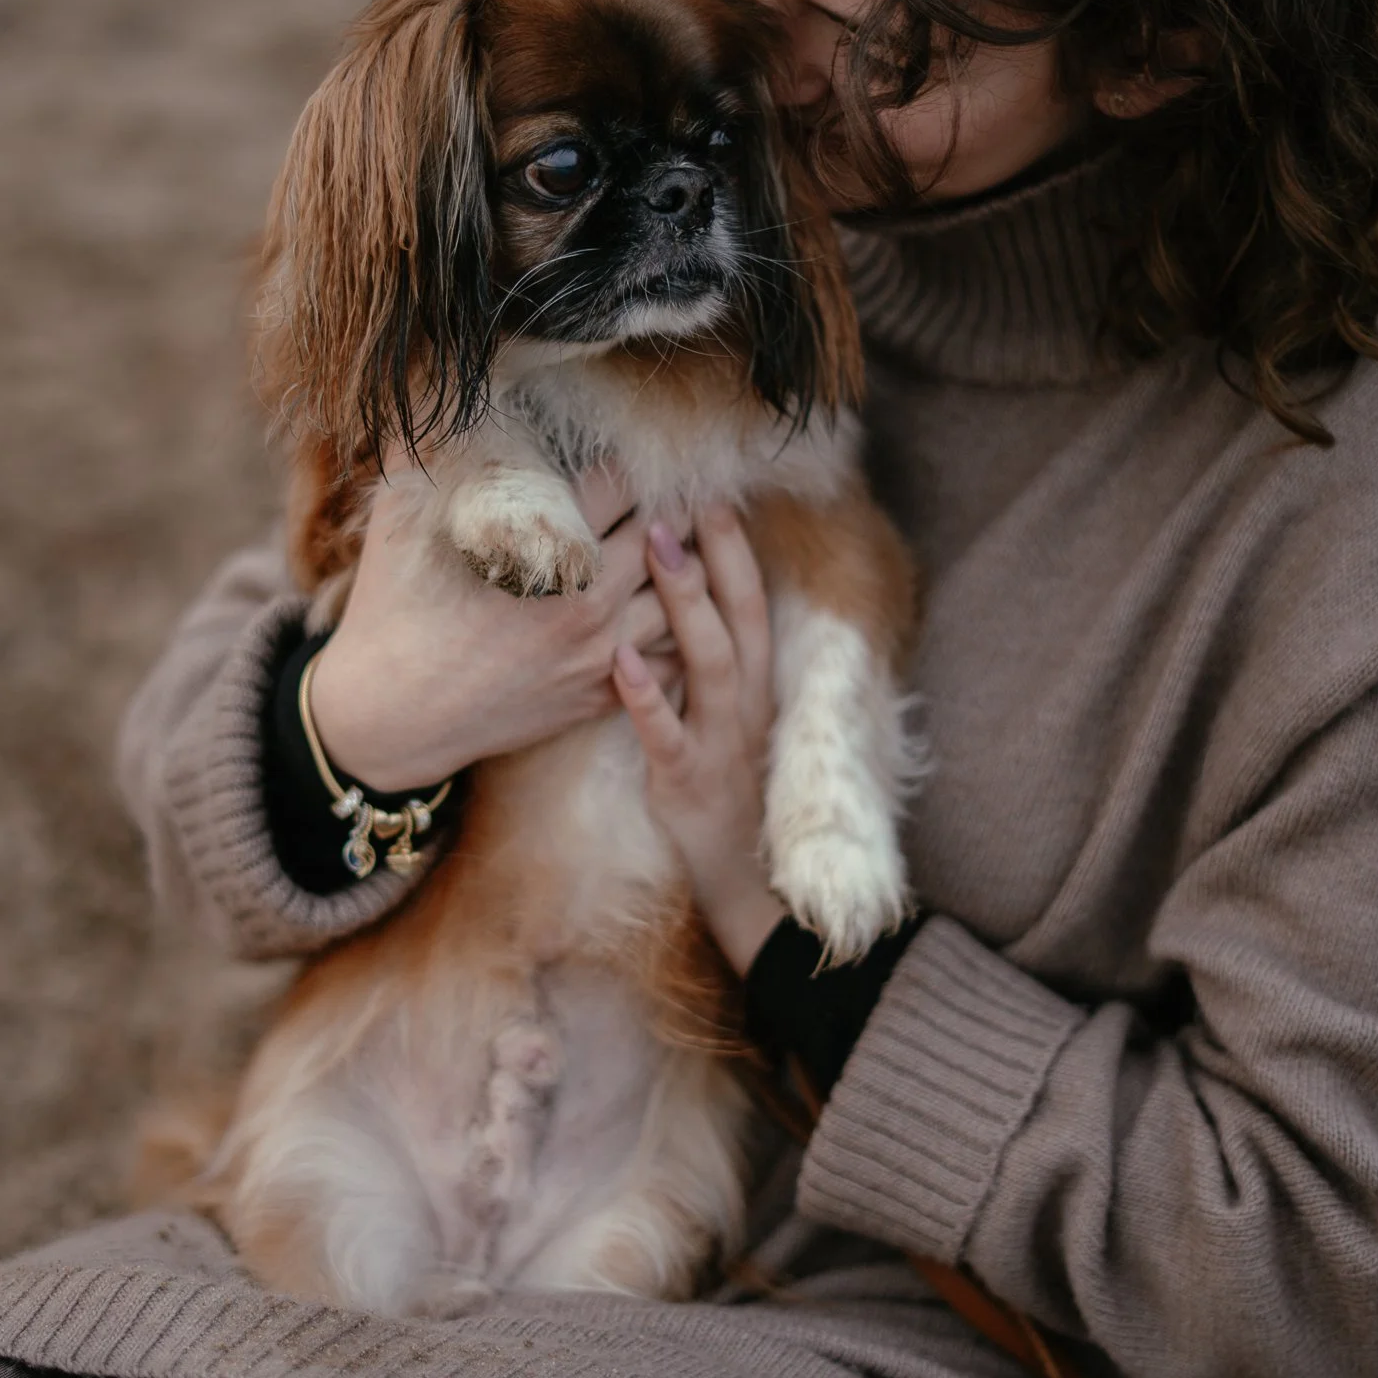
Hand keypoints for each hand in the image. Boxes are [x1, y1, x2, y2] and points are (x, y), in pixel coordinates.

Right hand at [309, 463, 679, 790]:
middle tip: (671, 491)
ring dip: (682, 568)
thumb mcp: (400, 516)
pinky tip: (669, 611)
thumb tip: (436, 388)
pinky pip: (671, 659)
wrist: (387, 716)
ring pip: (682, 598)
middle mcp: (586, 600)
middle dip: (669, 507)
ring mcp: (598, 653)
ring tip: (677, 546)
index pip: (622, 484)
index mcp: (547, 548)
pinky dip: (678, 632)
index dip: (629, 463)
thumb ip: (428, 447)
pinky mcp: (598, 695)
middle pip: (664, 534)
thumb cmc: (392, 607)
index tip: (629, 456)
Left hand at [612, 505, 785, 975]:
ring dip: (685, 601)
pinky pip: (667, 732)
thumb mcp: (728, 722)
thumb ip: (713, 667)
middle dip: (717, 555)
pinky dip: (645, 694)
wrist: (745, 882)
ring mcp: (722, 741)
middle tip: (687, 499)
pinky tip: (619, 659)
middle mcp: (749, 705)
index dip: (737, 549)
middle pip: (740, 617)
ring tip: (657, 549)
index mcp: (758, 686)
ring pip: (710, 660)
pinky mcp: (688, 780)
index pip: (753, 604)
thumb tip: (684, 604)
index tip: (714, 495)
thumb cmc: (728, 791)